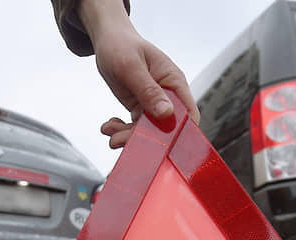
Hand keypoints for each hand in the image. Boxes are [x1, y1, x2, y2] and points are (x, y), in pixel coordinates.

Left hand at [79, 0, 199, 147]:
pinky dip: (122, 129)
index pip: (188, 114)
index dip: (179, 132)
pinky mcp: (141, 108)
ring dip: (127, 135)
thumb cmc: (121, 46)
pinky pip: (135, 126)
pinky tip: (109, 125)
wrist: (108, 40)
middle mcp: (168, 96)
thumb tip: (166, 113)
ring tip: (109, 131)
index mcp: (173, 82)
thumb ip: (148, 90)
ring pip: (148, 131)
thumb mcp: (131, 67)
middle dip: (142, 137)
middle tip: (117, 140)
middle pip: (165, 128)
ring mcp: (154, 104)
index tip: (158, 142)